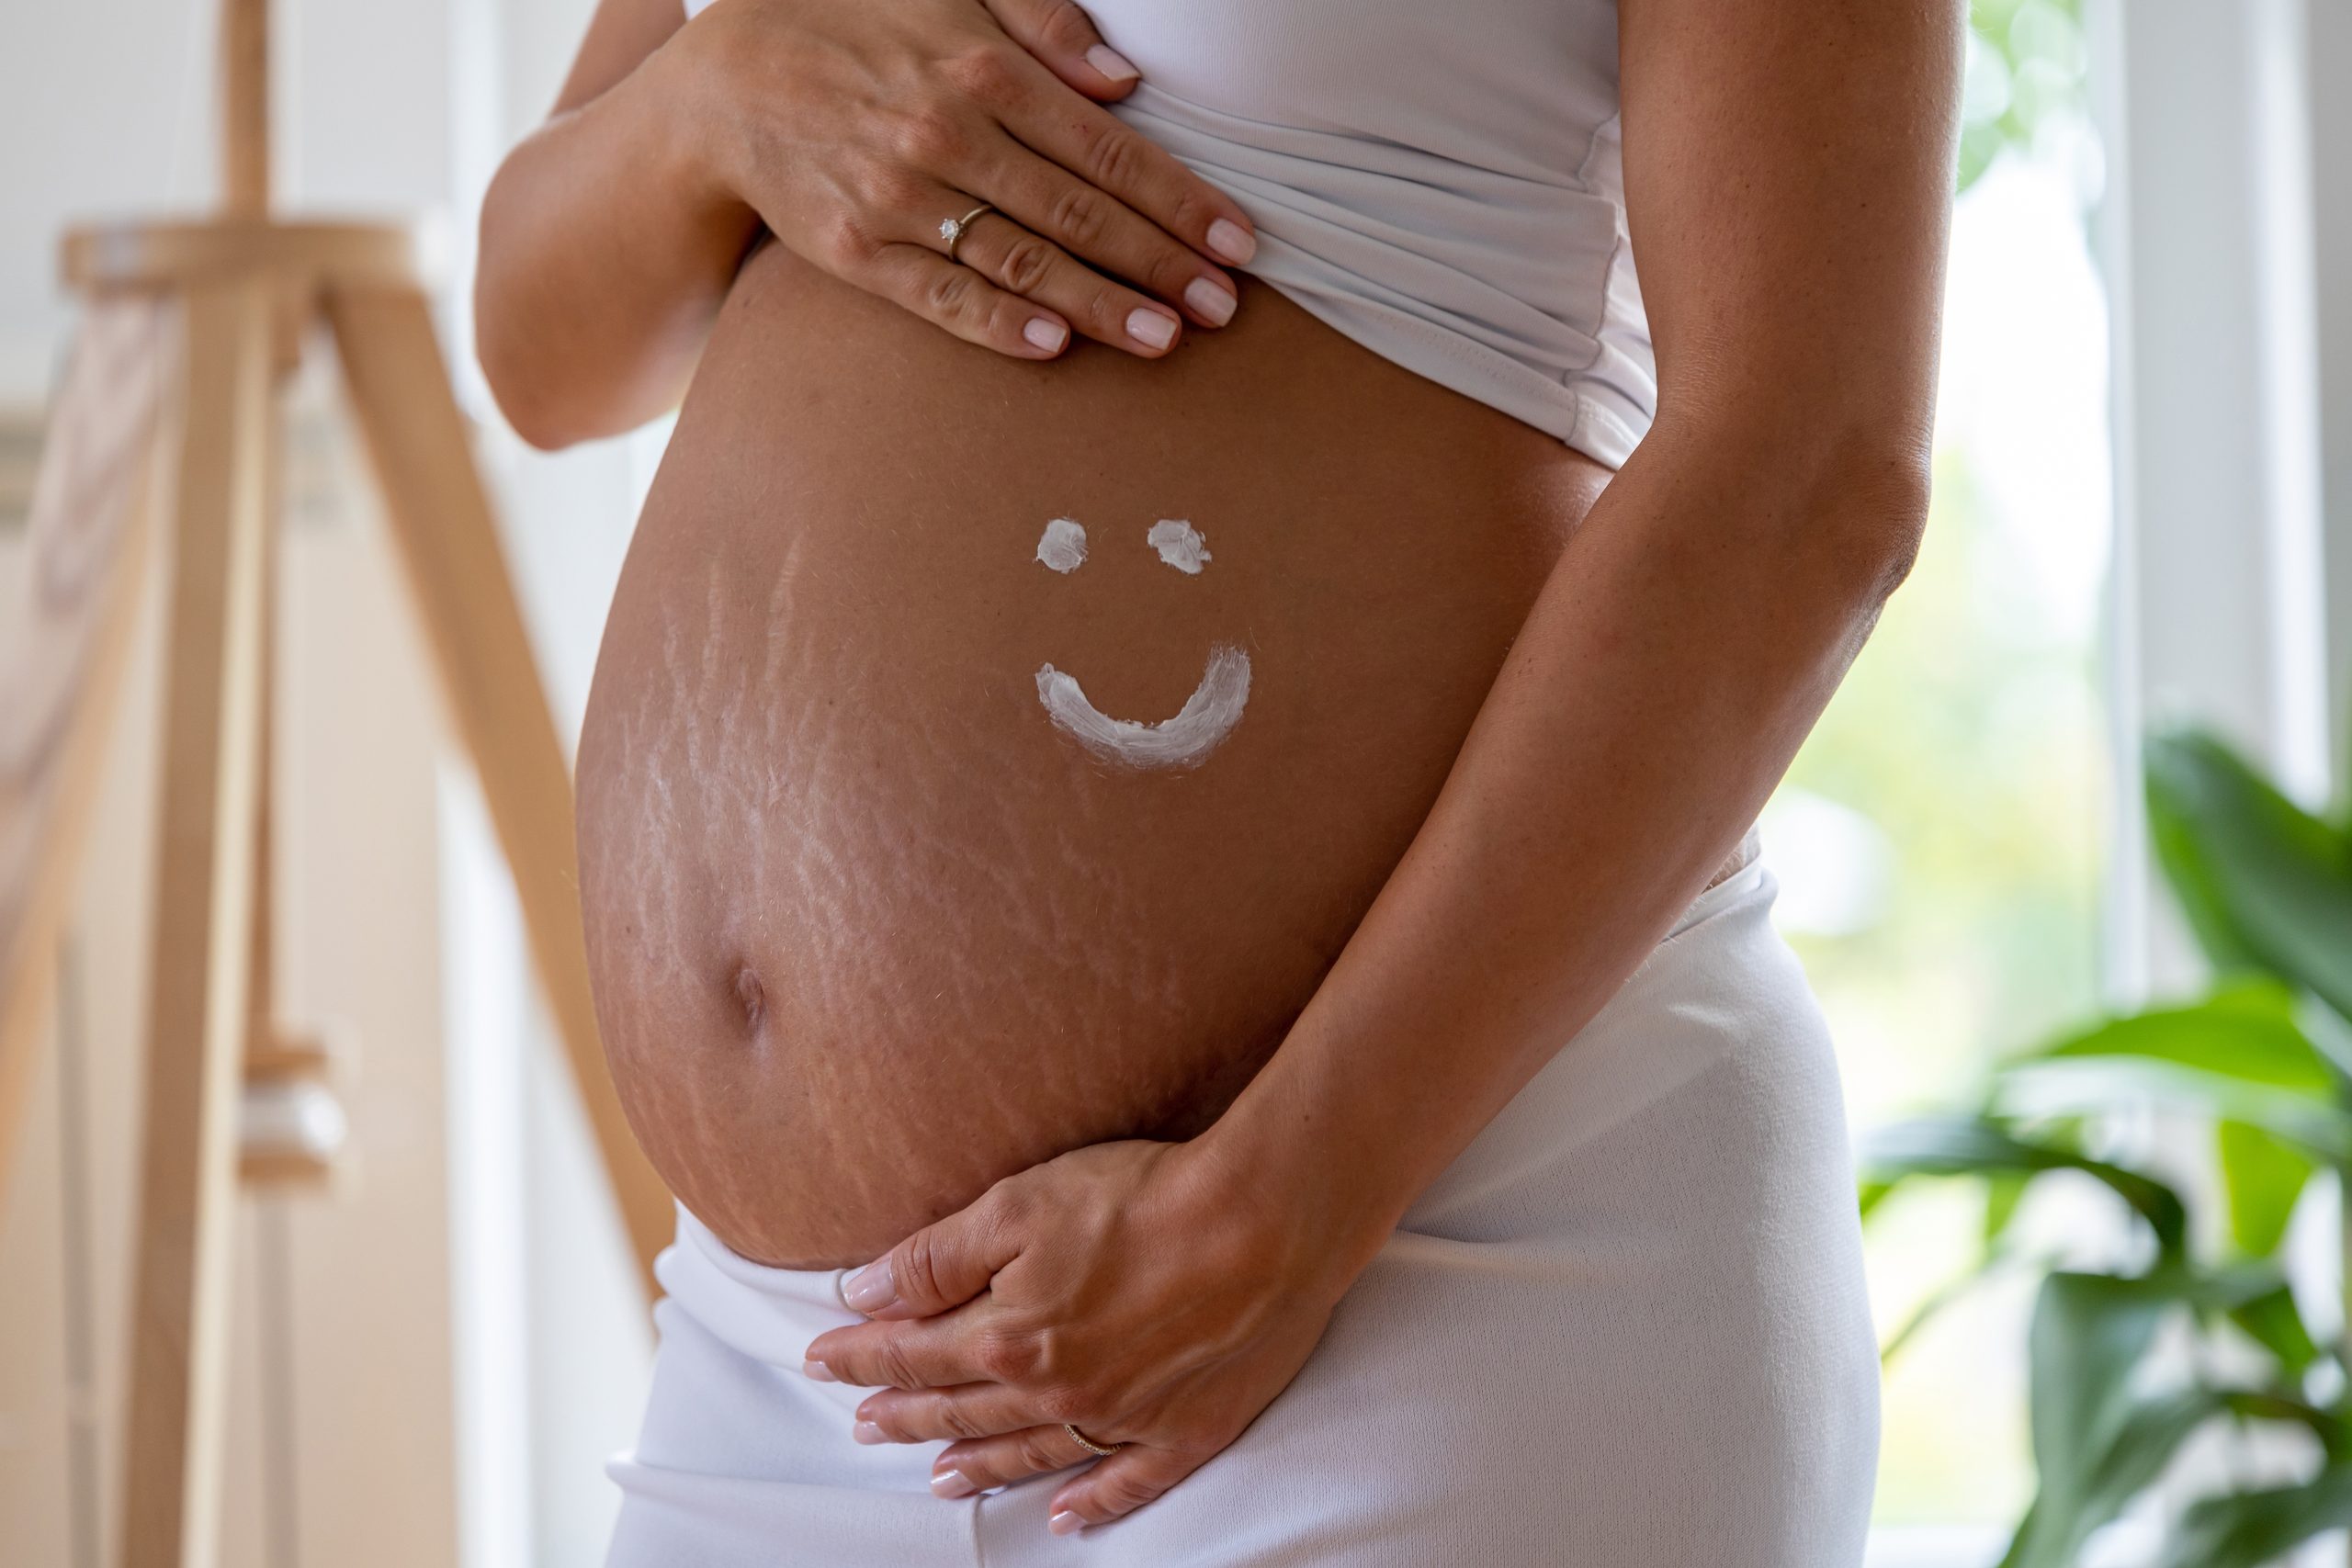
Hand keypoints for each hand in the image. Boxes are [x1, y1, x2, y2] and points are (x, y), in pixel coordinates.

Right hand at [667, 0, 1256, 358]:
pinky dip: (998, 324)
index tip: (1237, 241)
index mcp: (981, 67)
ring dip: (1098, 305)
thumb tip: (1123, 82)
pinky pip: (940, 296)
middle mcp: (946, 134)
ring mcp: (900, 199)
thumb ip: (1042, 23)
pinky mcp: (857, 252)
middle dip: (1160, 263)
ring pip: (1021, 260)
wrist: (721, 85)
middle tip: (1224, 307)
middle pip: (1079, 211)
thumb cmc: (851, 28)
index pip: (1107, 148)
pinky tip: (1054, 348)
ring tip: (1164, 339)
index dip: (1179, 199)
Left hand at [802, 1138, 1364, 1534]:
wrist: (1265, 1222)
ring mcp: (1122, 1417)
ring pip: (1031, 1452)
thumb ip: (937, 1257)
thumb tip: (864, 1292)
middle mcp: (1057, 1391)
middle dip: (905, 1414)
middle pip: (962, 1410)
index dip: (863, 1356)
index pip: (913, 1353)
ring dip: (979, 1465)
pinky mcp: (1185, 1429)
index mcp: (1009, 1336)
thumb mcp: (1020, 1205)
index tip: (823, 1358)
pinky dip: (1093, 1504)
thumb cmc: (1144, 1199)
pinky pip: (1128, 1482)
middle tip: (864, 1424)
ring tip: (940, 1478)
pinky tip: (1066, 1516)